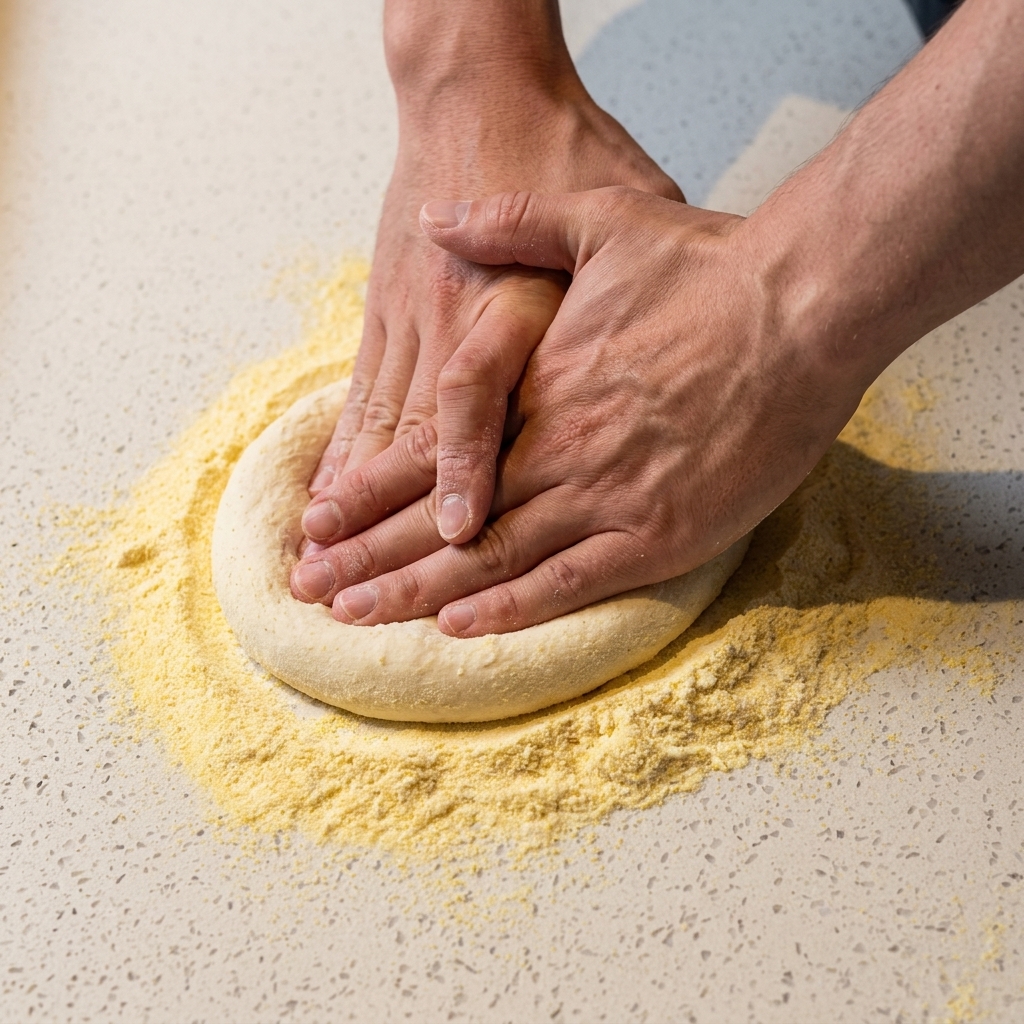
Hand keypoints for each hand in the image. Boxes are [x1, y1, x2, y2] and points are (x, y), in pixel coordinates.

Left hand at [291, 187, 866, 633]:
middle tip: (309, 590)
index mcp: (535, 388)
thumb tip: (435, 215)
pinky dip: (511, 609)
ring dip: (418, 592)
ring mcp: (605, 498)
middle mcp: (556, 451)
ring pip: (492, 558)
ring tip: (353, 616)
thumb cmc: (709, 269)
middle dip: (371, 557)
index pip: (431, 456)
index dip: (367, 494)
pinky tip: (457, 629)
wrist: (801, 307)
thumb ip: (510, 226)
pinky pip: (570, 583)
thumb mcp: (601, 222)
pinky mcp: (658, 534)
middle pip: (443, 521)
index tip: (317, 524)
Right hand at [301, 0, 683, 547]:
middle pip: (414, 435)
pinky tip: (326, 489)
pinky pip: (363, 393)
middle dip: (380, 515)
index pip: (478, 404)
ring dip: (348, 492)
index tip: (458, 535)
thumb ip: (632, 291)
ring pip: (378, 423)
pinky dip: (344, 447)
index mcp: (516, 308)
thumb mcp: (624, 210)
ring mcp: (413, 321)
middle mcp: (454, 325)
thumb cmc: (567, 145)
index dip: (469, 471)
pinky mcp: (388, 311)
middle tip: (348, 582)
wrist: (481, 87)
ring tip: (316, 553)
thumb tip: (667, 359)